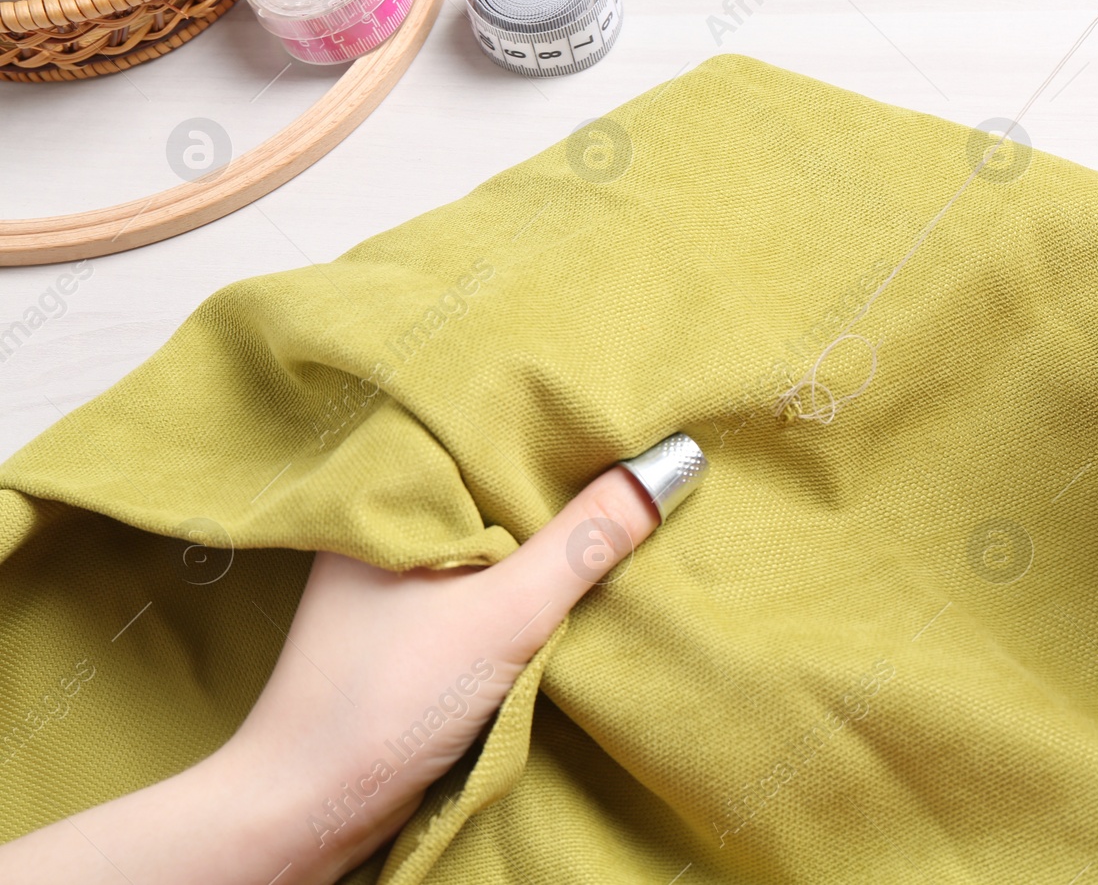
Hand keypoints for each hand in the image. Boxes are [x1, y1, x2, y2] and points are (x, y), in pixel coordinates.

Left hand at [0, 463, 663, 884]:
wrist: (314, 806)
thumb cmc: (390, 698)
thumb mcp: (507, 611)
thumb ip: (587, 540)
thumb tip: (670, 466)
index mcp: (387, 494)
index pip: (481, 429)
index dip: (552, 418)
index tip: (623, 404)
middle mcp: (384, 525)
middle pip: (493, 482)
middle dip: (559, 477)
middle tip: (641, 445)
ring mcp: (393, 577)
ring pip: (491, 535)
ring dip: (545, 533)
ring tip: (618, 499)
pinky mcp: (408, 625)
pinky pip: (483, 578)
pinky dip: (526, 575)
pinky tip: (571, 570)